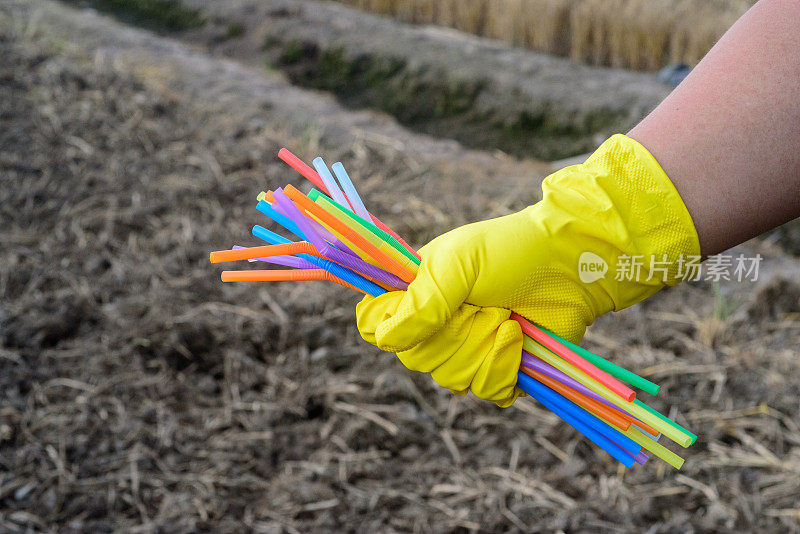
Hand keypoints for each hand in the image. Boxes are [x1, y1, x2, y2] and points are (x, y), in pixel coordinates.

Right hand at [357, 135, 699, 406]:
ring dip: (485, 345)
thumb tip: (384, 340)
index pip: (374, 326)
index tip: (416, 313)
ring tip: (505, 316)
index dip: (388, 327)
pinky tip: (519, 339)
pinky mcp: (499, 371)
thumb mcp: (457, 265)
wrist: (569, 265)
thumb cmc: (509, 252)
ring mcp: (466, 352)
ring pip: (453, 378)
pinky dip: (507, 366)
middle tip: (482, 303)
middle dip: (456, 332)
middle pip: (416, 358)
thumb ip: (421, 303)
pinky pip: (487, 390)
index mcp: (414, 294)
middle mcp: (434, 326)